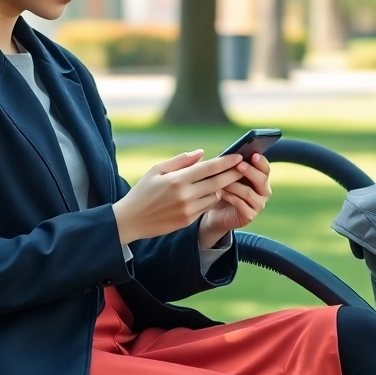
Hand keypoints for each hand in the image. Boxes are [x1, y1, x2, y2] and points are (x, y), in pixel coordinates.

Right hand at [112, 149, 245, 244]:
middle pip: (218, 182)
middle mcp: (185, 195)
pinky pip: (206, 207)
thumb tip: (201, 153)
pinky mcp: (188, 221)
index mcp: (177, 179)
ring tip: (224, 179)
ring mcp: (188, 210)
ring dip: (221, 187)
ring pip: (215, 196)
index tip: (238, 156)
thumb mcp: (156, 170)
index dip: (226, 162)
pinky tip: (210, 192)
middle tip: (244, 167)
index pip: (208, 168)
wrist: (131, 220)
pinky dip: (210, 198)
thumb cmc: (143, 191)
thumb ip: (180, 160)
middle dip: (233, 173)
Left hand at [199, 152, 271, 241]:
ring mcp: (258, 204)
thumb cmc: (223, 189)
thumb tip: (232, 153)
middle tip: (239, 165)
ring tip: (222, 181)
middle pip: (261, 179)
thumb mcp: (228, 175)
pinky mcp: (250, 215)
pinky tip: (221, 193)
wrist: (216, 212)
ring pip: (249, 192)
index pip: (265, 168)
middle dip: (250, 171)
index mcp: (260, 179)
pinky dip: (230, 197)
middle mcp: (263, 191)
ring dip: (234, 185)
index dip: (260, 161)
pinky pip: (240, 204)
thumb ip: (233, 165)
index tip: (253, 154)